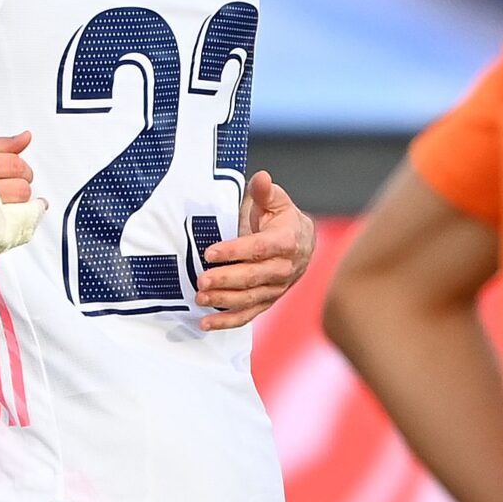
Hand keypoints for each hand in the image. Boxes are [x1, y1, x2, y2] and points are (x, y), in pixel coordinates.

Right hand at [0, 133, 42, 264]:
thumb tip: (27, 137)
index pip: (16, 164)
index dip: (21, 169)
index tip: (14, 174)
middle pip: (22, 189)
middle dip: (23, 188)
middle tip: (11, 191)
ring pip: (23, 212)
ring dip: (22, 209)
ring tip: (8, 207)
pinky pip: (14, 234)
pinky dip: (18, 228)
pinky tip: (8, 223)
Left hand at [196, 170, 316, 328]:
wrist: (302, 243)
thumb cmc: (281, 219)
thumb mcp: (276, 201)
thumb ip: (265, 192)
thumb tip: (261, 178)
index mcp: (287, 241)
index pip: (259, 248)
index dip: (235, 251)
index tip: (210, 252)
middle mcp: (285, 268)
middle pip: (254, 277)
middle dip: (226, 279)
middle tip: (201, 280)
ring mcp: (276, 288)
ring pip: (250, 298)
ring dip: (224, 301)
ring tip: (200, 298)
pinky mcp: (267, 301)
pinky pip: (248, 315)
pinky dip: (227, 322)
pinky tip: (205, 323)